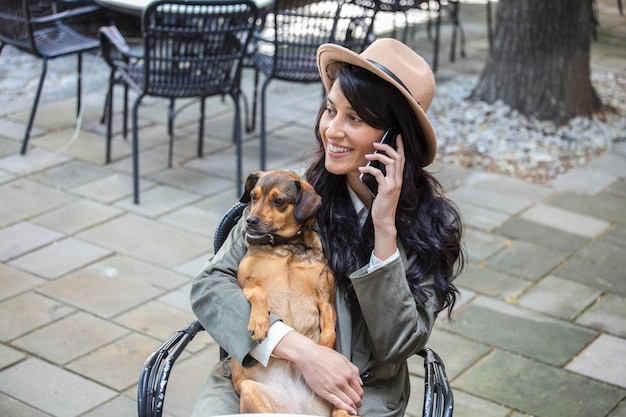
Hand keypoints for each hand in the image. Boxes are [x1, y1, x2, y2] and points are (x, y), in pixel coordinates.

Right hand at [273, 332, 362, 414]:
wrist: (308, 356)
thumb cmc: (324, 355)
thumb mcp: (343, 358)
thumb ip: (353, 370)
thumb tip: (360, 382)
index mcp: (348, 373)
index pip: (359, 389)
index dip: (361, 395)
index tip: (360, 397)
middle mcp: (342, 381)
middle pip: (355, 397)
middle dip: (359, 403)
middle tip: (358, 405)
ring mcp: (333, 387)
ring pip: (348, 402)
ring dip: (354, 408)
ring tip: (355, 411)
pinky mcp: (324, 392)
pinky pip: (337, 403)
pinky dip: (345, 409)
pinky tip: (350, 412)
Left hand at [359, 134, 404, 259]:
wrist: (384, 219)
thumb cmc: (383, 204)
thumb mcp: (385, 188)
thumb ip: (383, 178)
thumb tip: (374, 166)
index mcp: (399, 178)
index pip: (403, 159)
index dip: (401, 146)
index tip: (398, 135)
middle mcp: (399, 180)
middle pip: (397, 157)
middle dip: (387, 147)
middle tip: (376, 143)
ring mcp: (394, 184)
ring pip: (390, 163)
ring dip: (378, 156)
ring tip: (367, 156)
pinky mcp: (386, 189)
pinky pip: (378, 174)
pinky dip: (370, 169)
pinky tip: (362, 168)